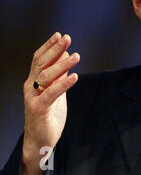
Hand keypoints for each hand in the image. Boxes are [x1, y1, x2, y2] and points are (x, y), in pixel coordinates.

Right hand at [21, 32, 79, 174]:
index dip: (49, 46)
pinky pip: (51, 94)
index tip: (59, 35)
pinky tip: (74, 77)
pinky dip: (63, 84)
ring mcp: (33, 97)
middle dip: (55, 49)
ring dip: (62, 64)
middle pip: (42, 63)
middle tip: (67, 38)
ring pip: (46, 76)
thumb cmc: (48, 113)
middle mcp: (31, 86)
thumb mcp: (56, 90)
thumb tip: (65, 55)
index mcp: (34, 80)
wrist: (40, 139)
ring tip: (76, 55)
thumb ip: (59, 74)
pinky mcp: (39, 109)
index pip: (39, 58)